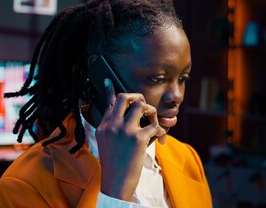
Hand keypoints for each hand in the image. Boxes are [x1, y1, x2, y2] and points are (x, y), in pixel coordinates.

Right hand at [95, 78, 166, 200]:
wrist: (116, 183)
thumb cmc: (114, 165)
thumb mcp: (105, 143)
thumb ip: (110, 128)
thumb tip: (118, 117)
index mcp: (104, 126)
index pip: (108, 103)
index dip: (110, 90)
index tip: (108, 80)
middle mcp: (112, 125)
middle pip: (124, 97)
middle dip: (138, 98)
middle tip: (144, 107)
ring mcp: (125, 131)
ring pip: (142, 106)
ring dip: (152, 112)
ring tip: (153, 123)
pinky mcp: (138, 139)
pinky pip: (155, 125)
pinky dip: (161, 131)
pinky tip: (160, 138)